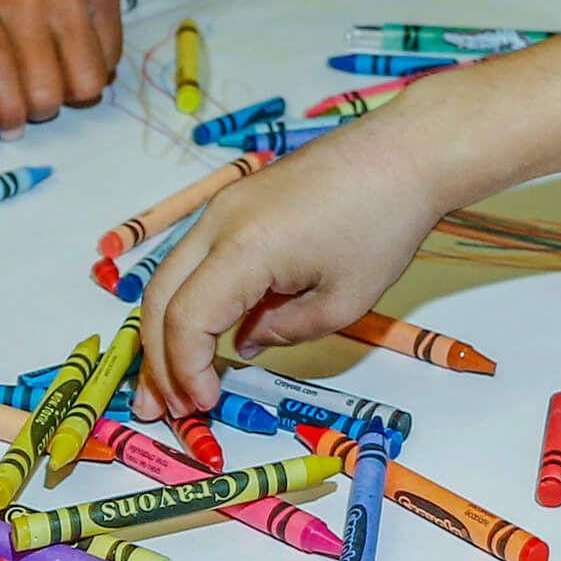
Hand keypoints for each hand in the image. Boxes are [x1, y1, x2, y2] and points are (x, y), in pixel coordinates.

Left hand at [0, 0, 120, 135]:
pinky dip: (98, 69)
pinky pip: (112, 59)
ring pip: (87, 83)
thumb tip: (5, 124)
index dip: (6, 110)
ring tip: (63, 77)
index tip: (12, 128)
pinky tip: (80, 53)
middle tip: (37, 100)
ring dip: (75, 95)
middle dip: (42, 110)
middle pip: (45, 90)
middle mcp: (25, 0)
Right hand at [132, 114, 445, 417]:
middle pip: (159, 297)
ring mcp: (223, 205)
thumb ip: (285, 331)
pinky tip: (198, 332)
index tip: (204, 403)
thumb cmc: (383, 223)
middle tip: (160, 408)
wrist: (403, 152)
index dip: (186, 368)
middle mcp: (218, 221)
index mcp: (244, 248)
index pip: (187, 318)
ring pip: (169, 274)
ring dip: (163, 329)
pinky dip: (186, 297)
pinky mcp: (236, 201)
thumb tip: (244, 341)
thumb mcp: (343, 300)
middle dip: (156, 358)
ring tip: (166, 380)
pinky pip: (194, 256)